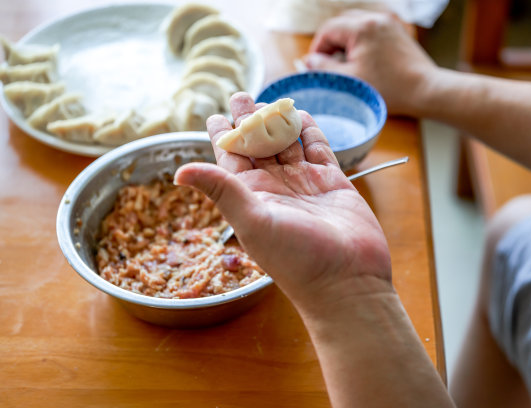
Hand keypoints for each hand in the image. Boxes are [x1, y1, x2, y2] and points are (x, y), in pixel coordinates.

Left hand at [174, 93, 392, 314]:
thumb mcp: (252, 221)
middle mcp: (276, 188)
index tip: (216, 116)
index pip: (231, 159)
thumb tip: (178, 172)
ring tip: (268, 100)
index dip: (223, 137)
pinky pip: (318, 149)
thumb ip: (221, 189)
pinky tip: (302, 115)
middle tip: (241, 96)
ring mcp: (305, 184)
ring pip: (287, 144)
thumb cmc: (297, 259)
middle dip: (249, 121)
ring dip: (277, 122)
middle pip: (258, 146)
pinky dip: (310, 131)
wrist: (347, 280)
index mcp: (252, 196)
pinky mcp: (332, 183)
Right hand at [305, 10, 437, 115]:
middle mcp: (375, 19)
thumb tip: (310, 61)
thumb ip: (325, 68)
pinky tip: (362, 59)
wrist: (424, 90)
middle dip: (330, 41)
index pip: (329, 30)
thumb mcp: (350, 79)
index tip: (314, 65)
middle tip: (326, 62)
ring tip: (344, 62)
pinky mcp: (397, 31)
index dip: (318, 48)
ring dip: (345, 40)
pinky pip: (372, 29)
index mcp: (361, 28)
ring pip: (356, 24)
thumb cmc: (390, 88)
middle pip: (342, 23)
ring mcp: (388, 23)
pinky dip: (361, 40)